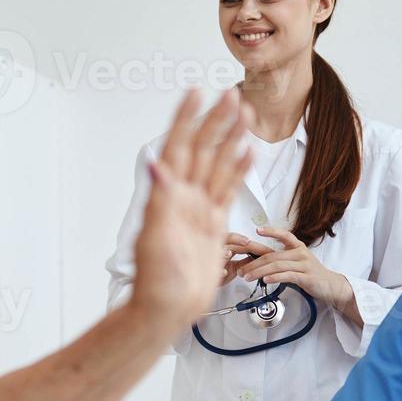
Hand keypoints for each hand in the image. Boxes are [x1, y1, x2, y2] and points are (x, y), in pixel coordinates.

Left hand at [132, 90, 255, 325]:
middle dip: (215, 121)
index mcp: (167, 195)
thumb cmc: (156, 279)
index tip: (195, 92)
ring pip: (217, 165)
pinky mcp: (213, 224)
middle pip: (202, 150)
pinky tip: (247, 152)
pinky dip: (238, 169)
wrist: (168, 308)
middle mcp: (182, 197)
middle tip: (231, 95)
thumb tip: (157, 163)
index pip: (177, 147)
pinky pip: (227, 189)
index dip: (185, 119)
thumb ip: (160, 198)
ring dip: (230, 138)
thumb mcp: (154, 236)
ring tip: (243, 114)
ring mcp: (198, 209)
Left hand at [229, 228, 352, 309]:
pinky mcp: (306, 277)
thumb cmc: (310, 274)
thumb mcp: (297, 262)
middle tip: (242, 270)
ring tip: (248, 277)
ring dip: (259, 272)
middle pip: (273, 256)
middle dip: (254, 263)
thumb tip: (260, 261)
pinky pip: (287, 276)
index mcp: (298, 247)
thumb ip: (282, 259)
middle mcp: (301, 253)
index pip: (284, 235)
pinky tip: (265, 280)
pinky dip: (274, 278)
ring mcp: (304, 265)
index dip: (271, 231)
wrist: (331, 286)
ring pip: (277, 266)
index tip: (257, 230)